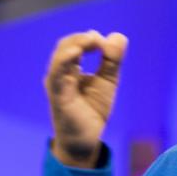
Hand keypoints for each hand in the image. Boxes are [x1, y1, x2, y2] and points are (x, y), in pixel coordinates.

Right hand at [44, 30, 127, 167]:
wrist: (86, 140)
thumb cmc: (93, 110)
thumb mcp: (108, 81)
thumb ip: (112, 60)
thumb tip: (119, 36)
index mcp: (70, 68)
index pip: (76, 44)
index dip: (90, 39)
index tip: (107, 42)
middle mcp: (60, 73)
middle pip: (65, 46)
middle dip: (82, 39)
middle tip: (99, 39)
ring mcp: (57, 84)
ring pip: (60, 57)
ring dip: (76, 45)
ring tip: (92, 40)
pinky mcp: (58, 96)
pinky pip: (57, 75)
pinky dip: (65, 61)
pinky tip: (77, 53)